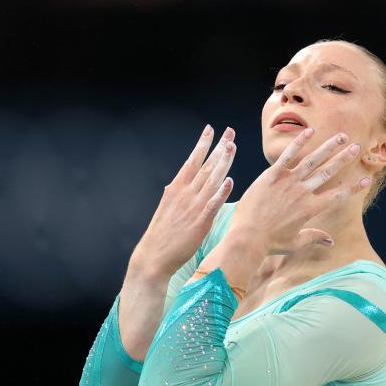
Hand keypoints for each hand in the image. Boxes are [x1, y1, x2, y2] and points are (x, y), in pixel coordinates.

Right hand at [129, 125, 235, 278]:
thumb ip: (176, 195)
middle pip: (205, 166)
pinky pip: (212, 205)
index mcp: (176, 189)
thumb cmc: (162, 235)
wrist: (154, 256)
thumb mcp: (167, 208)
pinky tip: (230, 181)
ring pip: (211, 181)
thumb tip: (176, 184)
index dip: (202, 145)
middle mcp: (184, 194)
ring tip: (232, 147)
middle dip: (218, 148)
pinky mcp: (199, 223)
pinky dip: (221, 193)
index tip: (210, 129)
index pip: (192, 161)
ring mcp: (192, 207)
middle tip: (229, 132)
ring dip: (223, 163)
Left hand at [230, 129, 368, 255]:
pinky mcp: (271, 176)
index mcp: (309, 209)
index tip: (366, 179)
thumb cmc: (270, 243)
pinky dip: (299, 143)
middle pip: (327, 172)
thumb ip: (313, 237)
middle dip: (344, 159)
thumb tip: (331, 241)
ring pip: (312, 161)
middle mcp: (301, 193)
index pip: (336, 196)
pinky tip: (311, 132)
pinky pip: (287, 157)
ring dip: (329, 147)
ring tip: (342, 136)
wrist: (247, 237)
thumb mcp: (294, 243)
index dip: (352, 188)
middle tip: (358, 147)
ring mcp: (287, 183)